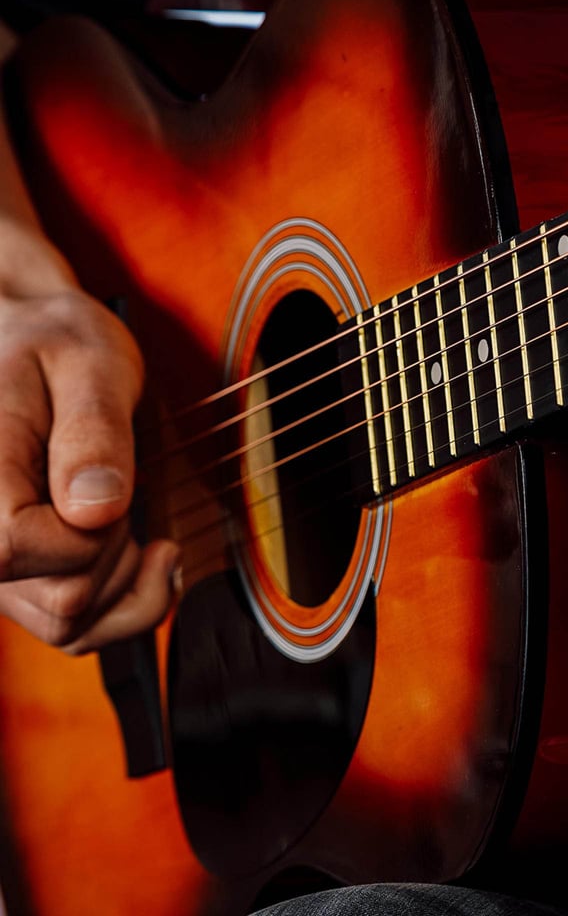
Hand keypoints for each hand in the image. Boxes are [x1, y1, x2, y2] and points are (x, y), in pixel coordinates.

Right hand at [0, 229, 178, 653]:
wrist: (28, 340)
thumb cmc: (57, 343)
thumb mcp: (90, 364)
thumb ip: (93, 434)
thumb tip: (94, 511)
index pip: (21, 549)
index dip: (92, 531)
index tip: (116, 485)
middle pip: (62, 601)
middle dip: (118, 550)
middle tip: (123, 485)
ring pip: (71, 627)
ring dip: (126, 581)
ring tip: (135, 517)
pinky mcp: (18, 576)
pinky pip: (75, 626)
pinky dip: (125, 599)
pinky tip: (148, 553)